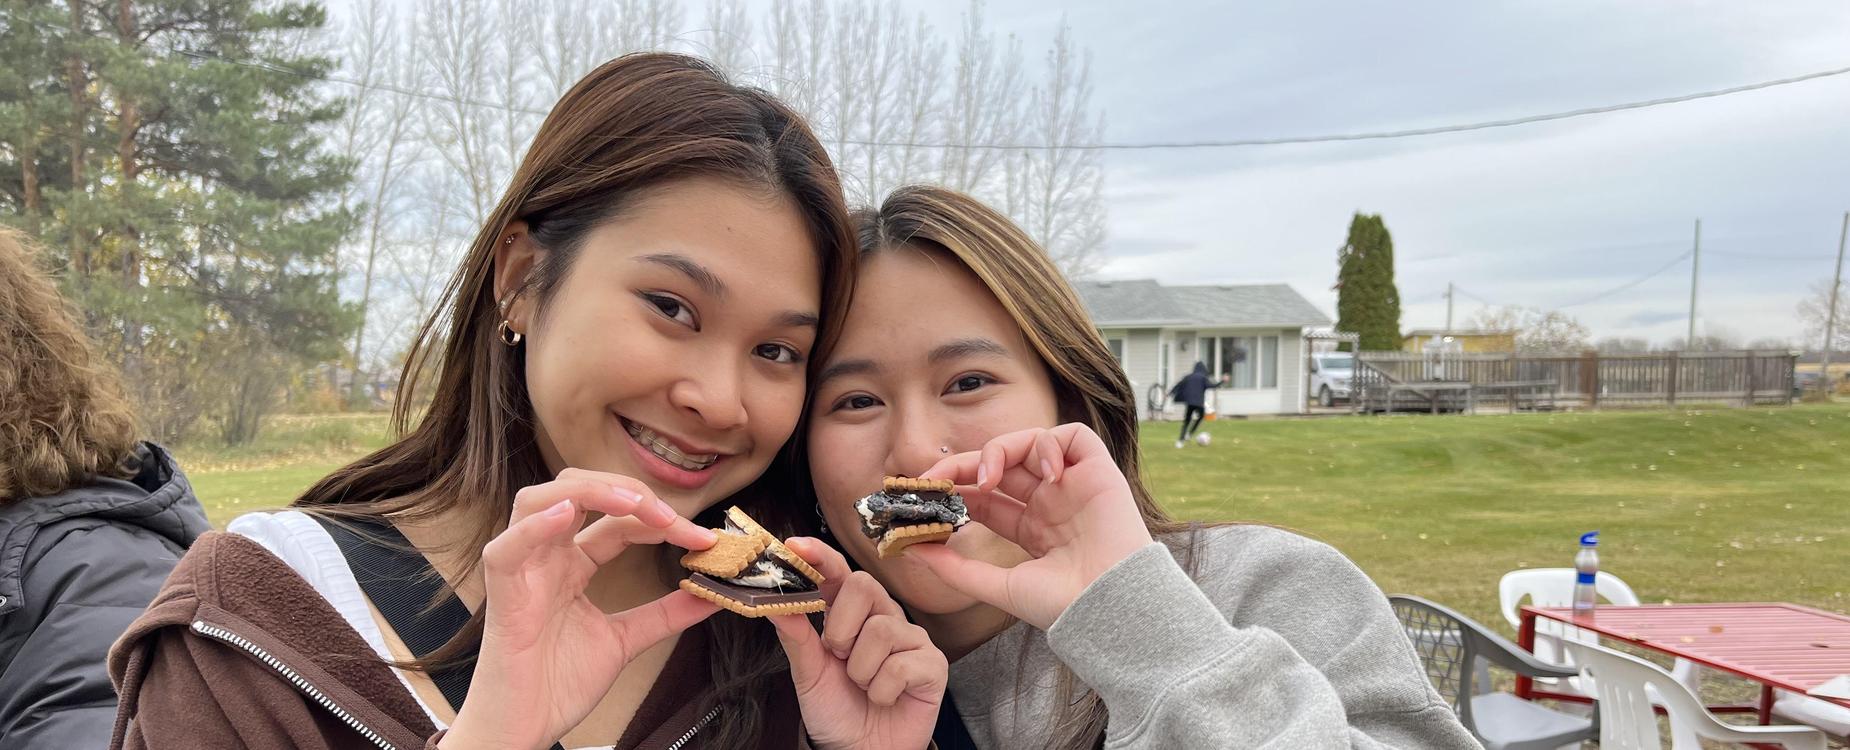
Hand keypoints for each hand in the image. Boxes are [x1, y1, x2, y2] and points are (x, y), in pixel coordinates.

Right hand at [441, 469, 721, 749]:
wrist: (525, 728)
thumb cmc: (558, 683)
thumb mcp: (626, 640)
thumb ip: (664, 614)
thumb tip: (709, 595)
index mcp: (572, 563)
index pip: (618, 520)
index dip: (662, 521)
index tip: (704, 540)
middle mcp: (546, 557)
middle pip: (579, 491)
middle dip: (629, 493)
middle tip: (672, 518)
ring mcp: (522, 570)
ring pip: (538, 500)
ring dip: (589, 492)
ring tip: (633, 505)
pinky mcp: (503, 594)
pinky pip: (507, 548)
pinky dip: (535, 527)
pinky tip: (565, 515)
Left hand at [771, 537, 945, 749]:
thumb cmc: (837, 711)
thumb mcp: (808, 674)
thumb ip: (796, 637)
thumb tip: (773, 602)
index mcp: (852, 614)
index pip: (838, 574)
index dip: (820, 557)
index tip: (794, 545)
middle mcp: (885, 618)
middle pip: (864, 587)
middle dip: (841, 627)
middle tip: (839, 656)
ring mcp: (912, 640)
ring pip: (881, 631)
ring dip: (860, 670)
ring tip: (863, 686)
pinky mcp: (933, 666)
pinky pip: (901, 666)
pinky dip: (881, 691)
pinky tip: (884, 698)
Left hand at [909, 423, 1152, 629]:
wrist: (1109, 608)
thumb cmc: (1062, 605)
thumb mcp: (998, 587)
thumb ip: (956, 569)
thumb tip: (912, 549)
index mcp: (1033, 529)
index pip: (986, 498)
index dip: (955, 488)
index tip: (923, 492)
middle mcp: (1052, 503)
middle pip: (1001, 466)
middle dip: (965, 465)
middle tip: (936, 476)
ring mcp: (1074, 485)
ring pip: (1030, 444)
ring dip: (1000, 451)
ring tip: (986, 480)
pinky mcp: (1098, 470)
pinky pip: (1073, 437)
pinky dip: (1049, 443)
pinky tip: (1043, 473)